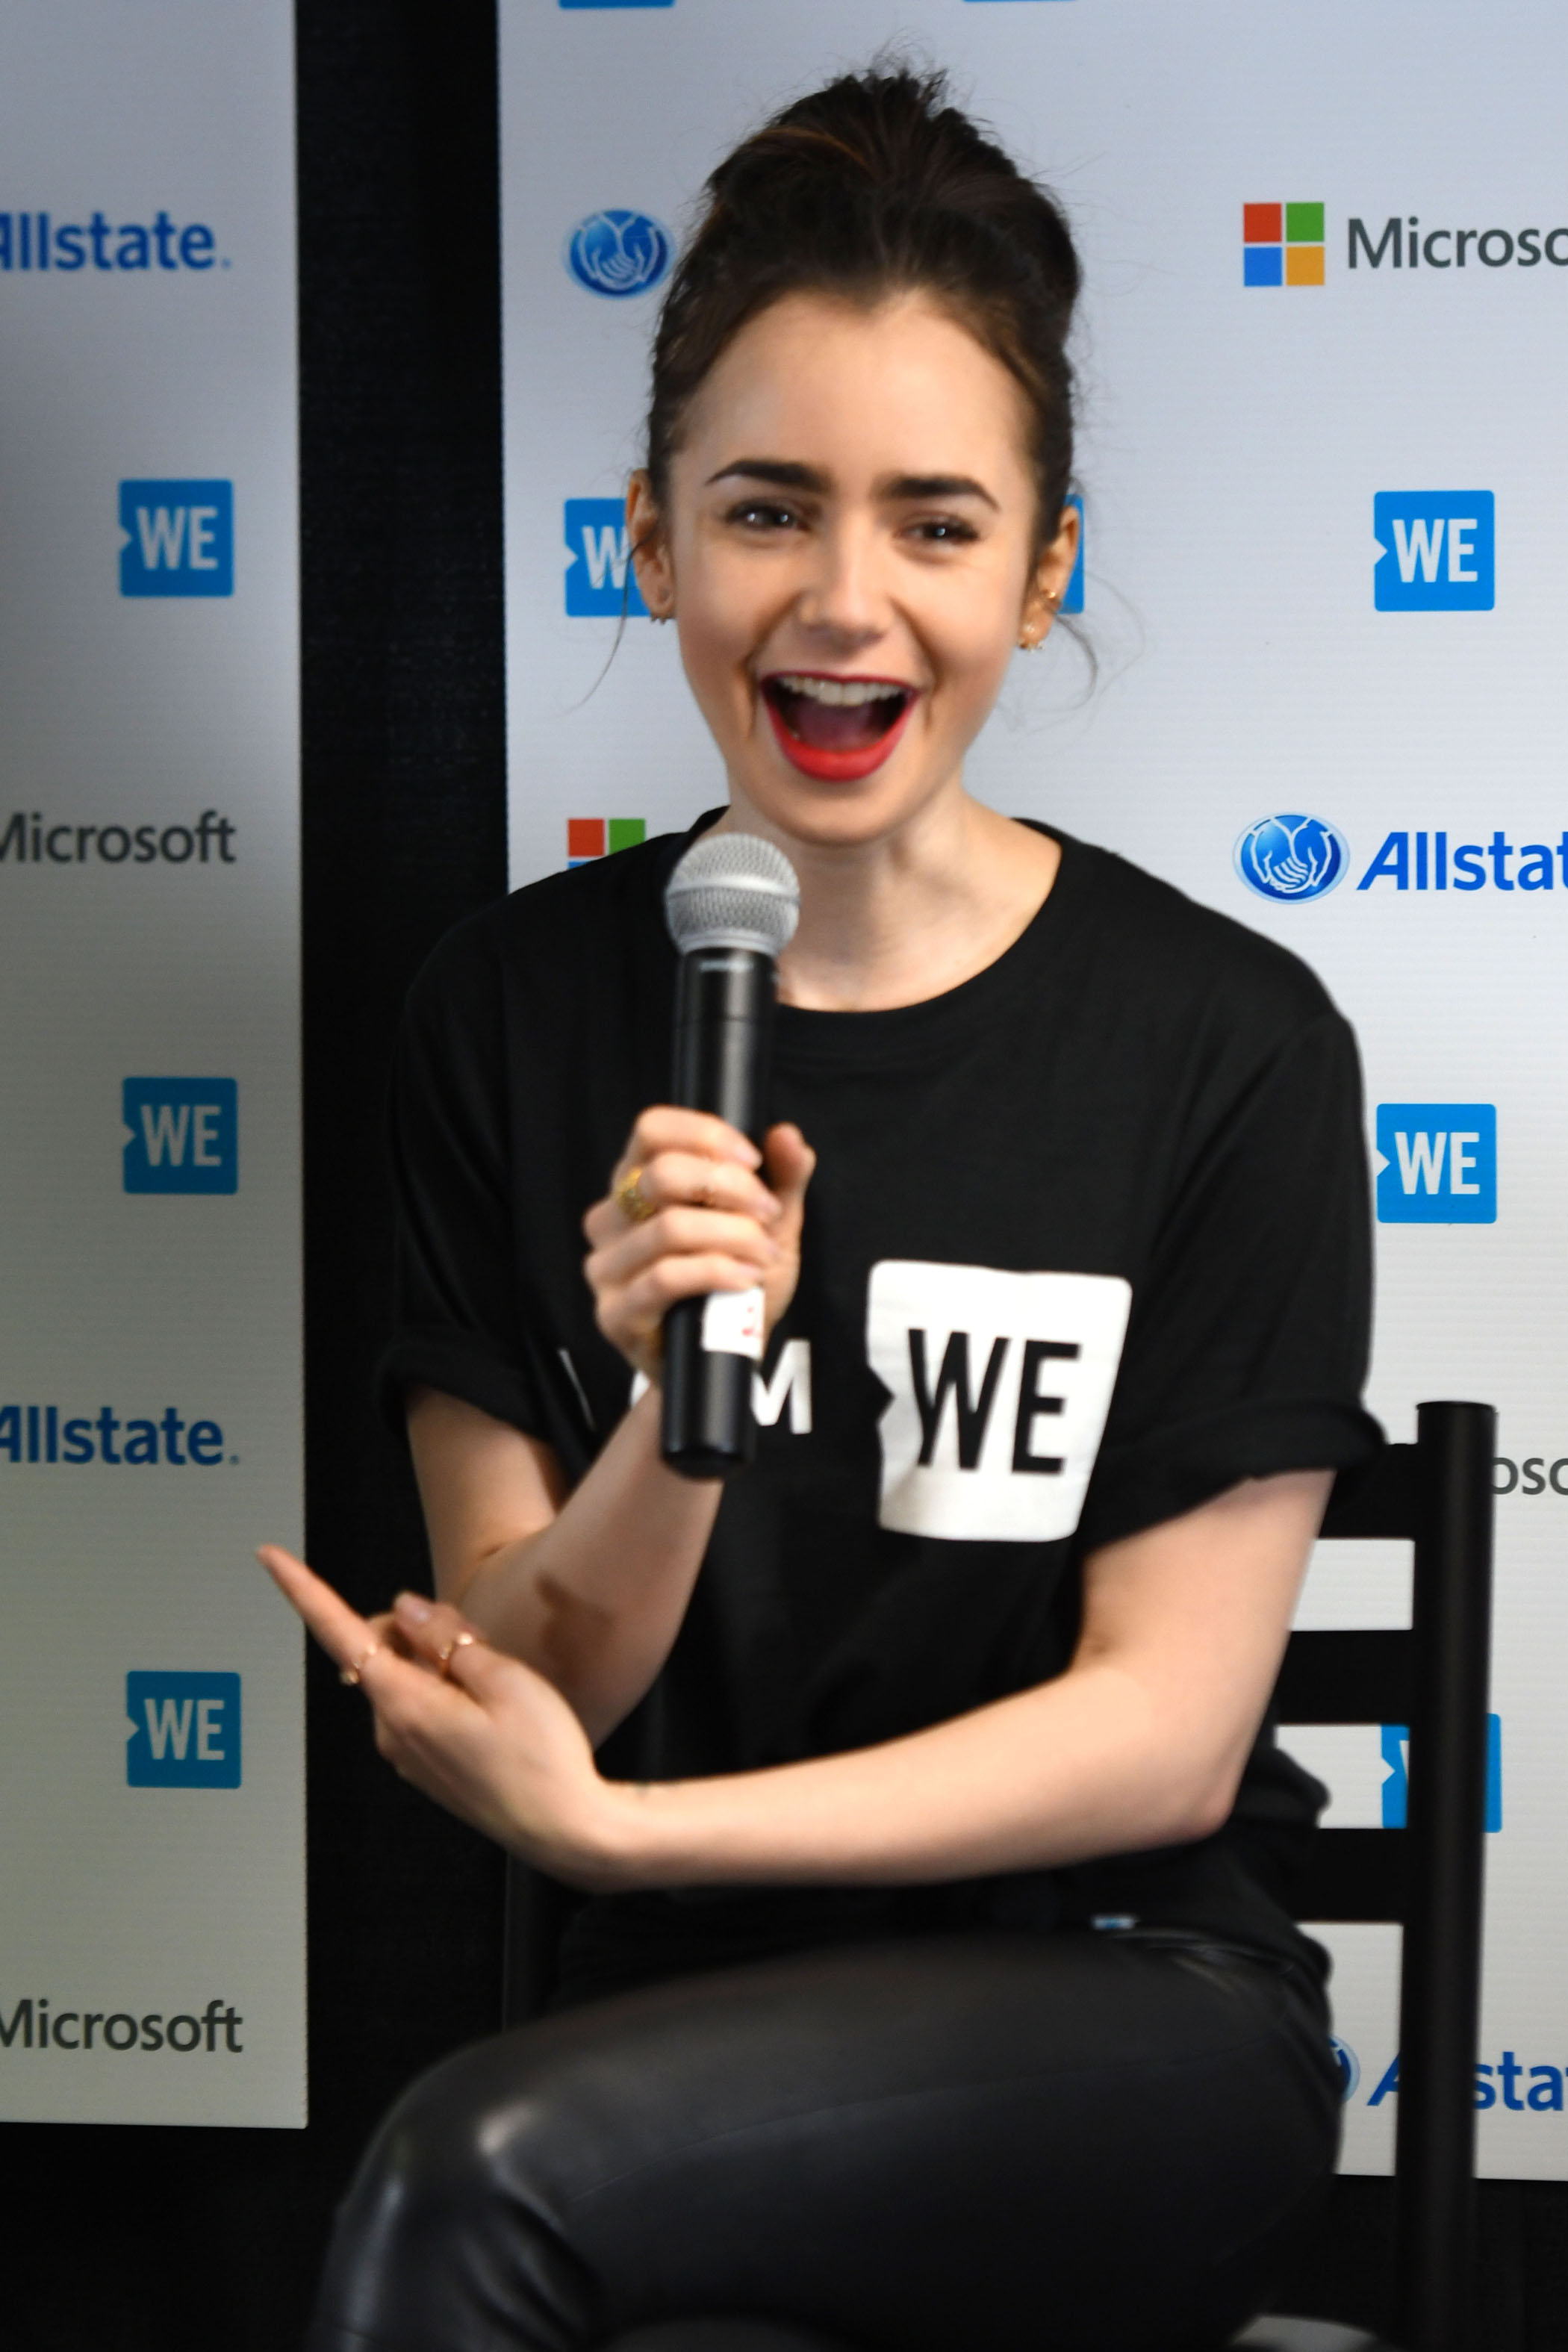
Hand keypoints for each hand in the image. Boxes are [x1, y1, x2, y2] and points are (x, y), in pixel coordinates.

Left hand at [257, 1545, 638, 1887]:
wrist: (568, 1831)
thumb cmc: (544, 1758)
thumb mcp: (506, 1680)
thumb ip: (447, 1638)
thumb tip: (405, 1608)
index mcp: (405, 1705)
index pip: (340, 1634)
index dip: (303, 1591)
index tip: (268, 1555)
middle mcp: (392, 1731)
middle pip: (379, 1647)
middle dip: (417, 1627)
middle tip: (481, 1642)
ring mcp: (406, 1752)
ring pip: (403, 1675)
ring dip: (437, 1661)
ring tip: (498, 1686)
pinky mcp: (425, 1765)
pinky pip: (419, 1705)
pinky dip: (444, 1689)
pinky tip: (490, 1710)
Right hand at [583, 1112, 814, 1382]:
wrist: (721, 1361)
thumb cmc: (735, 1287)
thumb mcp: (768, 1227)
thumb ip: (781, 1180)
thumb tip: (787, 1136)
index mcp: (637, 1183)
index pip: (651, 1130)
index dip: (706, 1134)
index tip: (754, 1161)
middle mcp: (610, 1218)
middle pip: (661, 1175)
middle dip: (731, 1189)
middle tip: (768, 1214)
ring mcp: (606, 1267)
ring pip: (669, 1228)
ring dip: (732, 1237)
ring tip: (765, 1256)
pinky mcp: (614, 1313)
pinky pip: (665, 1278)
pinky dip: (716, 1272)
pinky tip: (745, 1279)